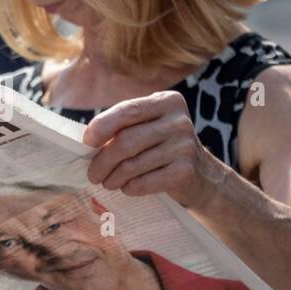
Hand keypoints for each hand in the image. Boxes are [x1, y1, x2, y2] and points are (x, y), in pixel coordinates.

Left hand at [82, 91, 223, 208]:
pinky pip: (144, 182)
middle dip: (103, 160)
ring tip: (108, 182)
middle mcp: (178, 121)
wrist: (203, 176)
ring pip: (133, 164)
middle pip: (127, 140)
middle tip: (92, 174)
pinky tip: (127, 187)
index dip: (102, 126)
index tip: (87, 142)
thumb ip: (124, 126)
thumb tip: (88, 140)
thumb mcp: (150, 126)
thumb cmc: (164, 147)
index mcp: (167, 101)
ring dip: (113, 178)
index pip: (128, 110)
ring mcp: (184, 146)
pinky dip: (129, 188)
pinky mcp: (185, 171)